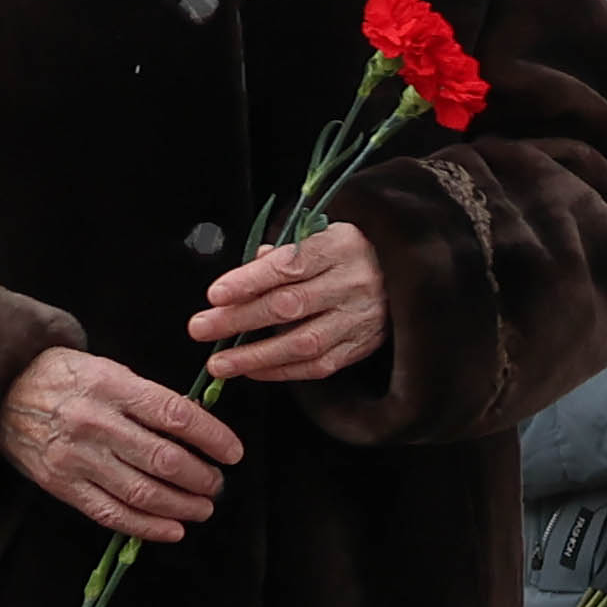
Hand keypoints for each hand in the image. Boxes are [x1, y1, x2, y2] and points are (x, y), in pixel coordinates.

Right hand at [0, 347, 240, 541]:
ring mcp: (76, 458)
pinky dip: (147, 527)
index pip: (176, 416)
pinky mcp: (61, 485)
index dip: (213, 438)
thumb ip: (149, 399)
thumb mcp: (108, 370)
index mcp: (113, 387)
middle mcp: (95, 424)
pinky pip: (111, 513)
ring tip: (202, 508)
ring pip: (142, 492)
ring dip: (182, 506)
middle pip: (164, 460)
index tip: (233, 453)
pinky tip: (172, 529)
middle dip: (202, 478)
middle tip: (218, 484)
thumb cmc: (64, 377)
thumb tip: (197, 427)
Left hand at [190, 221, 387, 386]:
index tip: (216, 294)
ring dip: (255, 356)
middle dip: (239, 320)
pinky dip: (281, 371)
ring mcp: (360, 318)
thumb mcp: (319, 235)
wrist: (404, 273)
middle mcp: (353, 283)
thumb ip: (281, 254)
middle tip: (201, 328)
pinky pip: (318, 366)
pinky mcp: (361, 345)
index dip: (250, 281)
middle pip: (290, 305)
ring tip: (220, 363)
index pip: (289, 265)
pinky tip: (253, 371)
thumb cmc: (347, 252)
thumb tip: (241, 278)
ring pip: (303, 343)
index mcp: (340, 247)